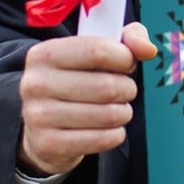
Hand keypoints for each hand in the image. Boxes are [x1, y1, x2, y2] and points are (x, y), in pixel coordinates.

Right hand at [17, 21, 157, 176]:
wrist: (42, 127)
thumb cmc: (77, 81)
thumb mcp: (96, 51)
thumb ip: (128, 39)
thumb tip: (148, 49)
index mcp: (44, 54)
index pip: (97, 50)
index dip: (124, 58)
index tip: (127, 64)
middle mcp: (35, 83)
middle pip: (107, 86)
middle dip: (127, 89)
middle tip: (125, 91)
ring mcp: (38, 116)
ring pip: (108, 115)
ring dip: (123, 113)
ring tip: (118, 110)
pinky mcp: (48, 144)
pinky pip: (102, 140)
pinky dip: (115, 134)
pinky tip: (109, 129)